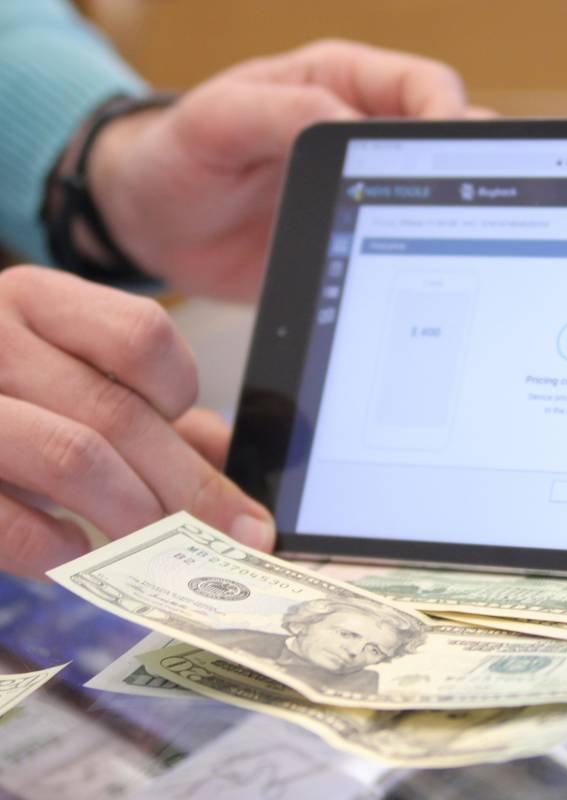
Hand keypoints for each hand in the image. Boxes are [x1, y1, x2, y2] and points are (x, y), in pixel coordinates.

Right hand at [0, 266, 274, 578]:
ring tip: (159, 550)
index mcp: (37, 301)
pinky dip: (56, 548)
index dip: (183, 393)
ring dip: (133, 515)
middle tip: (233, 537)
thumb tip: (227, 459)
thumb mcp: (65, 380)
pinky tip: (78, 558)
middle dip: (188, 486)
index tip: (199, 441)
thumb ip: (146, 409)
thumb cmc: (1, 402)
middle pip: (118, 410)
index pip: (141, 335)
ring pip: (72, 455)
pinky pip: (5, 518)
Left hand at [87, 40, 487, 300]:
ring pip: (443, 196)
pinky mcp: (363, 243)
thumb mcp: (217, 120)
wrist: (152, 227)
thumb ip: (283, 110)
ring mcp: (370, 193)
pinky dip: (431, 261)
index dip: (447, 117)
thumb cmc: (176, 156)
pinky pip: (415, 249)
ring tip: (462, 244)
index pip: (425, 88)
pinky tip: (429, 279)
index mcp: (340, 85)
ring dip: (458, 216)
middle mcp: (367, 135)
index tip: (450, 153)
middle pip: (451, 142)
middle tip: (474, 205)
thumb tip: (352, 122)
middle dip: (471, 168)